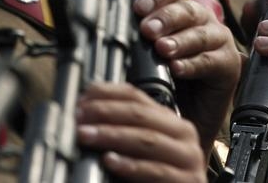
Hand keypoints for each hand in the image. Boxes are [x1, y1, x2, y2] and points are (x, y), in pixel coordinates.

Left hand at [76, 82, 206, 181]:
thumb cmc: (155, 177)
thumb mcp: (140, 148)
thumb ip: (123, 130)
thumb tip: (85, 114)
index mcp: (169, 119)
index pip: (136, 96)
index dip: (107, 94)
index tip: (82, 99)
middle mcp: (183, 133)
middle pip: (140, 114)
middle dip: (105, 113)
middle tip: (79, 116)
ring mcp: (188, 157)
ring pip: (147, 139)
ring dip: (112, 135)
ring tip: (87, 135)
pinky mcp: (187, 181)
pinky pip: (156, 171)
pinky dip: (130, 165)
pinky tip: (110, 161)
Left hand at [135, 0, 240, 151]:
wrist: (185, 116)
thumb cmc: (167, 81)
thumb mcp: (148, 56)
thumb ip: (139, 40)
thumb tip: (118, 30)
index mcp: (179, 12)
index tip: (139, 8)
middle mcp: (201, 21)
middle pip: (186, 9)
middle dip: (165, 18)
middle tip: (148, 30)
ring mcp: (217, 40)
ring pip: (200, 33)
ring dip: (179, 40)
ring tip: (162, 49)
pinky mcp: (229, 63)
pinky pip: (211, 60)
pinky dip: (192, 64)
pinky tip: (177, 68)